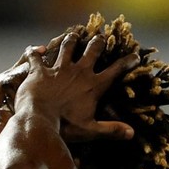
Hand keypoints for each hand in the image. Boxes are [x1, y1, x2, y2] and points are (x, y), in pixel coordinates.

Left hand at [16, 33, 139, 141]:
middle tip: (100, 37)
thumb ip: (111, 130)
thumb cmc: (65, 127)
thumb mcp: (90, 130)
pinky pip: (35, 57)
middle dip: (98, 42)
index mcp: (93, 85)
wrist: (39, 120)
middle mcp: (78, 72)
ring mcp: (58, 69)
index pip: (116, 70)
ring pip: (67, 46)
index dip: (127, 62)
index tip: (135, 56)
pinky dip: (34, 52)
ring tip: (73, 34)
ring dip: (71, 39)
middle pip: (92, 50)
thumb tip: (131, 133)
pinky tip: (33, 49)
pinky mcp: (40, 71)